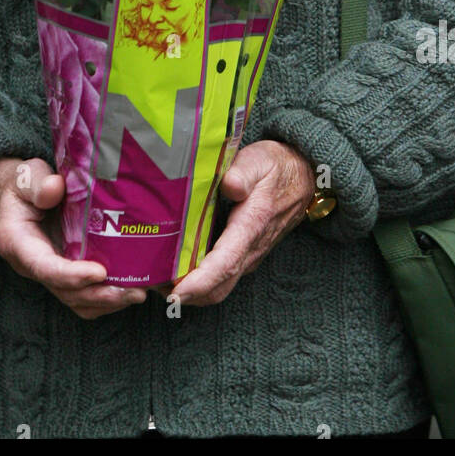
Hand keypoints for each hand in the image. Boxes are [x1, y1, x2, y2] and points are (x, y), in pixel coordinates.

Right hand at [0, 156, 147, 320]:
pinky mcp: (64, 272)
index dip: (72, 275)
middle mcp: (31, 266)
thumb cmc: (24, 184)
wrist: (21, 193)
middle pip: (64, 291)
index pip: (44, 268)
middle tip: (133, 291)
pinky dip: (105, 298)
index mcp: (18, 243)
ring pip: (75, 300)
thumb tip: (56, 187)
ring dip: (106, 302)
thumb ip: (40, 184)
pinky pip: (82, 295)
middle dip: (98, 295)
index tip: (100, 272)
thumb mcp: (27, 177)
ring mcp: (49, 273)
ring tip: (137, 293)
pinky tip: (128, 288)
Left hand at [166, 140, 314, 306]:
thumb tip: (229, 186)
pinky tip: (176, 269)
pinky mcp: (245, 254)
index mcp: (252, 225)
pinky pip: (222, 277)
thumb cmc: (276, 166)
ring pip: (220, 286)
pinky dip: (199, 282)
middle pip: (219, 286)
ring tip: (156, 281)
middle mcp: (251, 248)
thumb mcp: (259, 160)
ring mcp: (249, 255)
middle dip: (187, 295)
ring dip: (191, 292)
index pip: (226, 262)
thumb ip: (243, 173)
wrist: (304, 177)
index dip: (201, 281)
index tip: (177, 292)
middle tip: (151, 287)